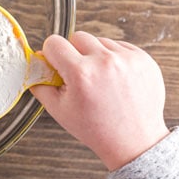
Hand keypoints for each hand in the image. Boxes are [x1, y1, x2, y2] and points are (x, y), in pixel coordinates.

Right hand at [30, 31, 169, 170]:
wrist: (134, 141)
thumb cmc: (96, 129)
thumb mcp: (58, 110)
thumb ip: (40, 84)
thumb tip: (35, 63)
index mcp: (81, 74)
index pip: (54, 43)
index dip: (52, 55)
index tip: (56, 65)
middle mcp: (104, 62)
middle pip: (77, 37)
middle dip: (74, 53)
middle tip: (79, 74)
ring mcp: (127, 59)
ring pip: (99, 40)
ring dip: (95, 54)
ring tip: (100, 78)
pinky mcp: (143, 59)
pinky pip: (120, 46)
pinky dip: (114, 57)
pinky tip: (114, 77)